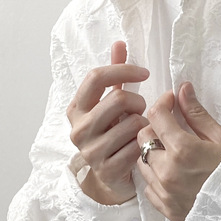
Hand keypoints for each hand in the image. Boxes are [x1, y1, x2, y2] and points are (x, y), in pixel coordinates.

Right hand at [67, 41, 149, 204]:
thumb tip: (119, 43)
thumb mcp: (111, 103)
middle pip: (117, 99)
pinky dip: (145, 145)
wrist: (110, 177)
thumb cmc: (113, 134)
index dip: (124, 70)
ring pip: (131, 124)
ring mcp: (91, 152)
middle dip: (138, 101)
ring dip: (143, 125)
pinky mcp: (107, 170)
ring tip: (140, 130)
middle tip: (142, 109)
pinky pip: (137, 148)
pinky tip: (142, 147)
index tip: (144, 74)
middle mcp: (78, 130)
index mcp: (76, 109)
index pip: (96, 77)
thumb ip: (115, 75)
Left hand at [137, 82, 220, 220]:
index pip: (157, 116)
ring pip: (142, 163)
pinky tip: (173, 175)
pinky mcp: (166, 209)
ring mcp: (164, 192)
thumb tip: (183, 90)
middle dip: (155, 128)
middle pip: (143, 138)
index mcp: (183, 150)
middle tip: (173, 128)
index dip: (163, 103)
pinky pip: (148, 187)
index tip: (172, 102)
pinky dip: (156, 177)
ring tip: (173, 153)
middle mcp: (167, 171)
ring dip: (153, 153)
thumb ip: (197, 115)